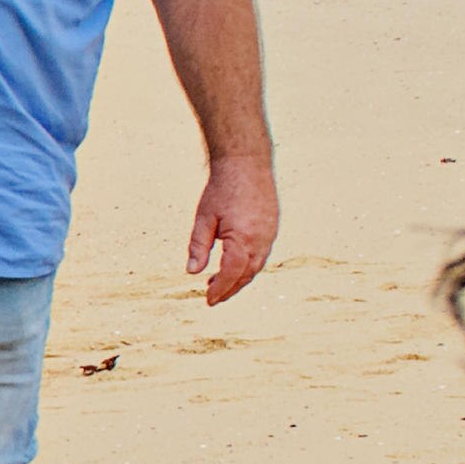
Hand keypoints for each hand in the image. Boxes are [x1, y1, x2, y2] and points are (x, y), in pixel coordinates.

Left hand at [185, 154, 279, 303]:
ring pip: (256, 266)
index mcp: (243, 240)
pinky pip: (262, 254)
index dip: (219, 290)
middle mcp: (261, 241)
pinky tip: (234, 264)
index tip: (208, 300)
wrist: (247, 162)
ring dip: (240, 278)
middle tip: (213, 297)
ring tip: (219, 283)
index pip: (231, 274)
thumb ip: (198, 246)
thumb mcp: (204, 218)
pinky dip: (249, 265)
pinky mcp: (272, 228)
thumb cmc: (222, 188)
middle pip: (246, 275)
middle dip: (230, 289)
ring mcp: (270, 234)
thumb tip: (192, 272)